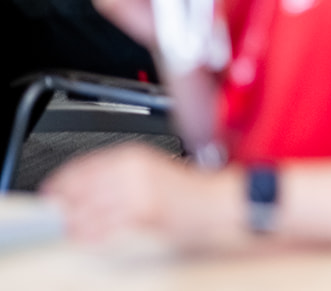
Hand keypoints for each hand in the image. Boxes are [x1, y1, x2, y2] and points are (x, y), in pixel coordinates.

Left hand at [43, 144, 245, 248]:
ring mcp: (138, 191)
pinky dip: (91, 232)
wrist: (218, 202)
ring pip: (90, 208)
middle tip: (55, 213)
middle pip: (82, 187)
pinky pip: (106, 225)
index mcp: (134, 155)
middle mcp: (133, 170)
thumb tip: (85, 190)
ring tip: (69, 228)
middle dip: (64, 202)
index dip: (62, 181)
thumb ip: (119, 176)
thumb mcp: (151, 170)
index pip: (84, 165)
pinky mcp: (144, 213)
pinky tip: (85, 236)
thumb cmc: (190, 190)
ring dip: (74, 221)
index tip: (51, 192)